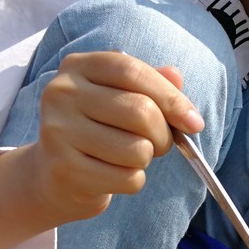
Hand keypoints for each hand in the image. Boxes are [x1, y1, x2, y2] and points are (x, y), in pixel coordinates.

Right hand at [24, 51, 204, 225]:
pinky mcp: (65, 169)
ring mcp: (58, 131)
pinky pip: (128, 179)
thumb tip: (177, 77)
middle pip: (141, 112)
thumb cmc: (100, 131)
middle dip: (163, 135)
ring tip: (127, 158)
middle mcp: (62, 93)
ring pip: (138, 150)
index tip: (194, 123)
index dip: (171, 98)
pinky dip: (133, 182)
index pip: (133, 71)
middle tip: (156, 144)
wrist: (54, 175)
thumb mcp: (122, 99)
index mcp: (79, 66)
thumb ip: (151, 84)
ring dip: (145, 160)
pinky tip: (112, 176)